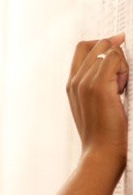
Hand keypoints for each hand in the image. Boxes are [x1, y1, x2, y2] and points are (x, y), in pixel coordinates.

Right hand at [67, 35, 128, 167]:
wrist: (101, 151)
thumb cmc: (103, 131)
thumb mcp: (96, 103)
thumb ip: (98, 81)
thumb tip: (113, 55)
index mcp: (71, 84)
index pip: (84, 47)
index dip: (103, 46)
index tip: (118, 60)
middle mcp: (74, 81)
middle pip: (97, 43)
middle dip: (114, 53)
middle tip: (120, 79)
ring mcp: (84, 82)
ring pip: (108, 49)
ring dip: (121, 63)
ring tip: (119, 88)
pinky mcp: (97, 85)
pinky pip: (114, 57)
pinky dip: (123, 68)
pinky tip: (121, 89)